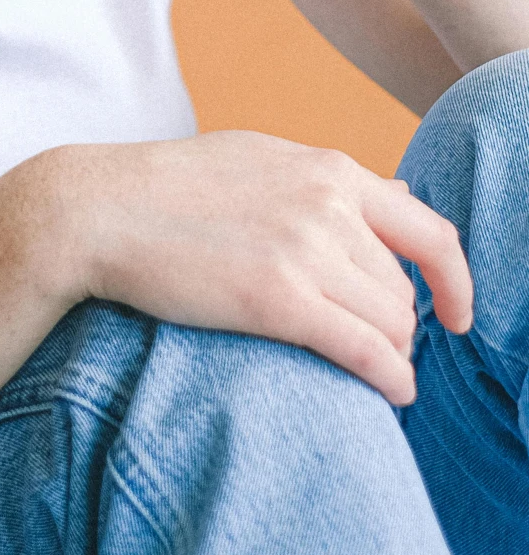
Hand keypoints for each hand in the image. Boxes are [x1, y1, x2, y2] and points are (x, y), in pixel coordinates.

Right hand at [35, 131, 471, 405]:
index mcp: (327, 168)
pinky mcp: (278, 298)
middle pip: (403, 288)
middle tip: (368, 348)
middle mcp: (327, 204)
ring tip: (364, 369)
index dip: (454, 279)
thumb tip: (403, 198)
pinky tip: (392, 394)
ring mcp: (305, 249)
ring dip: (388, 353)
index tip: (456, 312)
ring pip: (391, 322)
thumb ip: (331, 183)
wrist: (97, 209)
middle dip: (397, 325)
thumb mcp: (262, 160)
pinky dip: (392, 379)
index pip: (428, 230)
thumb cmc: (171, 187)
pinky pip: (366, 350)